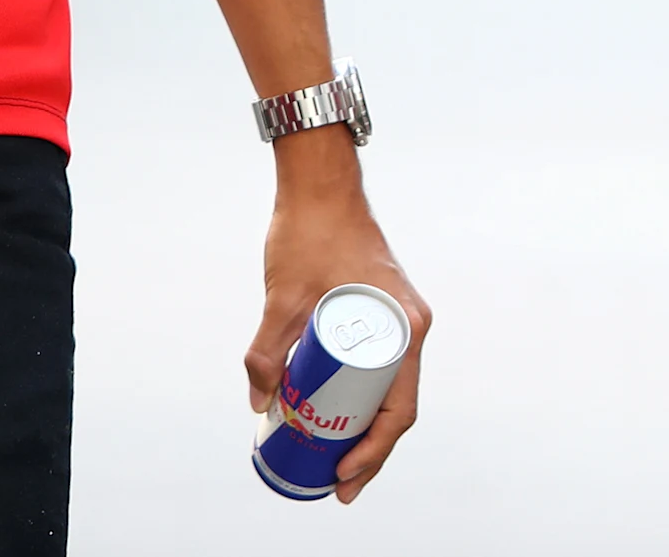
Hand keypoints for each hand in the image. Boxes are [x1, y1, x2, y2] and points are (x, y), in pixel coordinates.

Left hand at [244, 131, 428, 503]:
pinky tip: (338, 413)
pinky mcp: (383, 311)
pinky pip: (380, 366)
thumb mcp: (281, 297)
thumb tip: (260, 403)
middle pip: (398, 405)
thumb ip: (266, 350)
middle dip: (370, 452)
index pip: (398, 409)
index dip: (373, 452)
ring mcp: (398, 318)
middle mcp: (409, 326)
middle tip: (337, 484)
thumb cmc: (310, 232)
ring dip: (367, 426)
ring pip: (390, 387)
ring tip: (335, 459)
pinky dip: (364, 395)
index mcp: (402, 327)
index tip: (341, 475)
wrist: (321, 184)